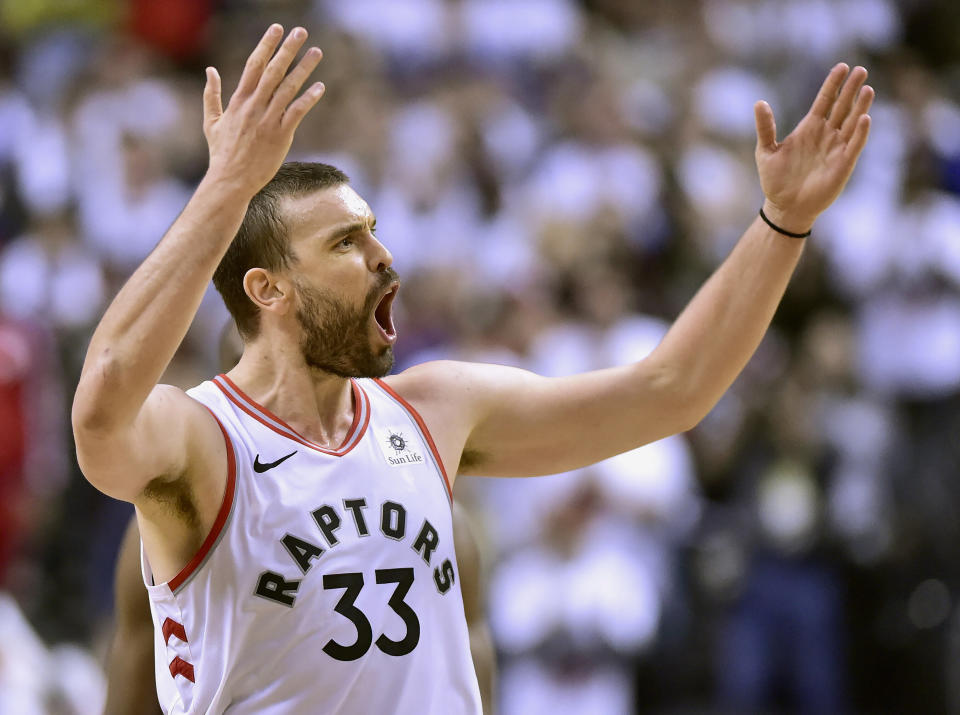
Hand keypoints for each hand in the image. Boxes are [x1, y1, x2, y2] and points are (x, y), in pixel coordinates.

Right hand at [202, 24, 324, 198]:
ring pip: (288, 88)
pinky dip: (309, 98)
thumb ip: (211, 95)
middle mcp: (254, 106)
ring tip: (317, 52)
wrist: (230, 180)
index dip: (266, 45)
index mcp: (238, 100)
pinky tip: (320, 87)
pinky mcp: (281, 135)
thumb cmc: (221, 153)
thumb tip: (209, 70)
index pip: (253, 65)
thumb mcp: (211, 122)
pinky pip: (297, 112)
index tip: (276, 29)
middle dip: (287, 49)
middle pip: (273, 71)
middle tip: (301, 31)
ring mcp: (268, 120)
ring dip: (304, 68)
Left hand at [754, 64, 873, 233]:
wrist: (784, 206)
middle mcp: (826, 134)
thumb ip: (765, 127)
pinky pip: (854, 145)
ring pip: (851, 122)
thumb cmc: (775, 179)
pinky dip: (859, 132)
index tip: (842, 66)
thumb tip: (759, 102)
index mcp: (809, 127)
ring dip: (860, 106)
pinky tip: (864, 118)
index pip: (825, 100)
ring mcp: (836, 148)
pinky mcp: (843, 164)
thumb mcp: (765, 151)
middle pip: (842, 106)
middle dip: (851, 89)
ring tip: (867, 88)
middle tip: (861, 69)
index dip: (833, 84)